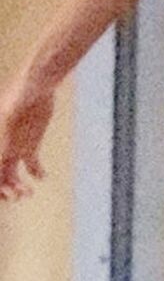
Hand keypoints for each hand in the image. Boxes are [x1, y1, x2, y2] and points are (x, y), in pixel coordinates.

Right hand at [0, 73, 54, 202]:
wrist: (38, 84)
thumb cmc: (22, 93)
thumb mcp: (12, 111)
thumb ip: (7, 130)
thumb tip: (4, 153)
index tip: (2, 193)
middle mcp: (1, 146)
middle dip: (3, 188)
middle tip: (18, 196)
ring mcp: (15, 146)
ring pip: (12, 173)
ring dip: (18, 186)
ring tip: (28, 193)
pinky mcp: (30, 144)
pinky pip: (30, 164)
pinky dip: (36, 172)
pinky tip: (42, 176)